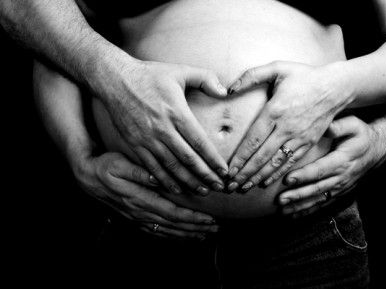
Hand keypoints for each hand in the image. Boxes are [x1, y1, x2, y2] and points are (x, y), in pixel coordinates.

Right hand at [73, 152, 218, 239]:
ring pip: (166, 230)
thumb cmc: (105, 167)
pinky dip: (172, 235)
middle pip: (173, 224)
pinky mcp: (134, 217)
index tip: (209, 218)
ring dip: (186, 233)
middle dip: (196, 227)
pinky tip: (182, 236)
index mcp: (140, 199)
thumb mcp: (119, 164)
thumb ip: (139, 172)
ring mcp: (137, 217)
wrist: (87, 176)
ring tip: (204, 235)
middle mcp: (140, 212)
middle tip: (215, 228)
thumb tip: (157, 177)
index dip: (192, 217)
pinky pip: (156, 231)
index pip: (172, 212)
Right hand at [96, 60, 228, 195]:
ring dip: (188, 182)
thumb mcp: (180, 70)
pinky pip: (152, 167)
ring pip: (171, 167)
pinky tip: (176, 189)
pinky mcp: (135, 144)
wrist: (115, 80)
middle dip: (205, 176)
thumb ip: (206, 78)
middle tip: (219, 187)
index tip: (224, 171)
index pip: (199, 142)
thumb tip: (225, 92)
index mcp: (176, 112)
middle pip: (188, 159)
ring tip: (202, 191)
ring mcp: (147, 139)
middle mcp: (163, 129)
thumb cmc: (150, 75)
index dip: (213, 159)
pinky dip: (165, 180)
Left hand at [226, 61, 352, 192]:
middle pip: (261, 156)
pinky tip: (265, 182)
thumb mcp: (277, 68)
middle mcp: (286, 127)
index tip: (228, 170)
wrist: (336, 87)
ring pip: (275, 163)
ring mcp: (298, 137)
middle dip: (245, 173)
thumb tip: (228, 88)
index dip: (240, 158)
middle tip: (230, 186)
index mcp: (275, 111)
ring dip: (258, 177)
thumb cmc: (304, 76)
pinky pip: (290, 162)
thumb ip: (251, 75)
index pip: (253, 140)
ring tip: (244, 188)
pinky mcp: (308, 143)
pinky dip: (277, 174)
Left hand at [277, 115, 385, 217]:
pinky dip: (308, 210)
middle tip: (280, 200)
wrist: (377, 150)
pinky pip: (322, 203)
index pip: (321, 169)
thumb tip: (326, 128)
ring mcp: (340, 187)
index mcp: (342, 160)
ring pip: (318, 199)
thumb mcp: (355, 125)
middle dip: (298, 195)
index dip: (304, 175)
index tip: (288, 179)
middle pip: (317, 188)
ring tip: (283, 210)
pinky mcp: (339, 192)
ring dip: (300, 206)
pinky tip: (293, 215)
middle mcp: (341, 177)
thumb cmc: (361, 135)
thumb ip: (340, 126)